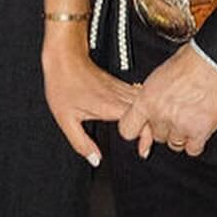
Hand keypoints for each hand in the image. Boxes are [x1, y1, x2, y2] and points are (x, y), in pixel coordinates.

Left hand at [40, 37, 139, 166]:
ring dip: (149, 119)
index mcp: (111, 106)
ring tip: (144, 134)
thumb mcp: (65, 119)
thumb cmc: (63, 83)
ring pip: (147, 104)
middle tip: (145, 146)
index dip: (146, 139)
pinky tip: (137, 116)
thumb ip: (81, 143)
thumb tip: (94, 159)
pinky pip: (139, 96)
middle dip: (153, 132)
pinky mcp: (119, 83)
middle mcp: (121, 96)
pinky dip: (143, 108)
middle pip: (150, 115)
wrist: (64, 57)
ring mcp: (122, 88)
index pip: (141, 124)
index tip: (142, 151)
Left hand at [116, 43, 216, 157]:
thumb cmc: (189, 62)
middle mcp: (160, 115)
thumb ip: (152, 95)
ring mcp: (180, 125)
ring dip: (180, 135)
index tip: (142, 128)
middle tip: (175, 116)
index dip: (136, 130)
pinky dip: (195, 143)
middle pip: (156, 136)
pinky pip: (193, 149)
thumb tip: (151, 102)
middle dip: (165, 128)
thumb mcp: (158, 76)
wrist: (213, 62)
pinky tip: (198, 132)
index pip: (127, 130)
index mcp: (146, 100)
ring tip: (189, 120)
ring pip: (174, 144)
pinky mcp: (200, 131)